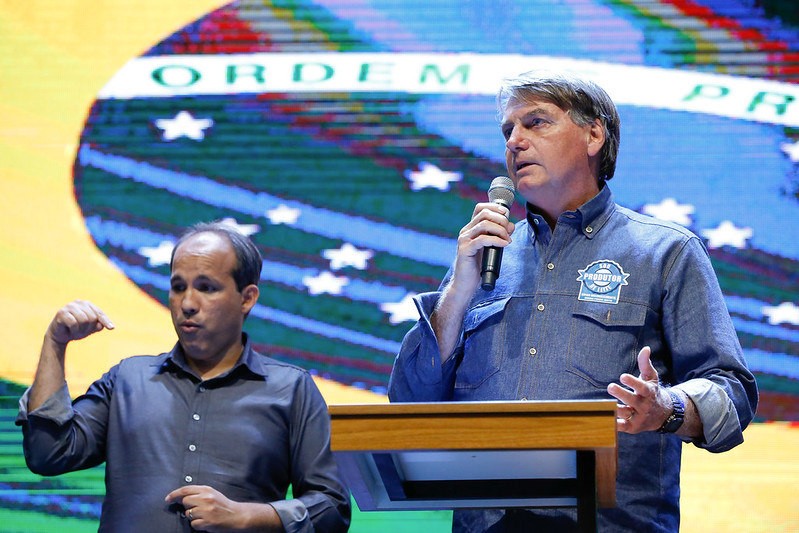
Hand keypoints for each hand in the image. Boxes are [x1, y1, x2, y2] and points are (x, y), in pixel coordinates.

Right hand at [46, 300, 114, 345]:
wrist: (59, 336)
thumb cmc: (76, 330)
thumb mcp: (89, 329)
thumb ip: (97, 326)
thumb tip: (101, 325)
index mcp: (87, 305)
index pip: (99, 313)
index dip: (105, 321)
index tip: (112, 328)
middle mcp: (79, 303)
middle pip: (92, 318)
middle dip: (88, 328)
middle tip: (80, 331)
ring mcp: (70, 306)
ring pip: (84, 320)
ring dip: (80, 330)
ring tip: (75, 331)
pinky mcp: (61, 312)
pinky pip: (74, 323)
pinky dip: (73, 330)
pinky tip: (68, 330)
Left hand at [165, 485, 281, 531]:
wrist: (236, 515)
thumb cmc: (223, 505)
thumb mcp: (212, 494)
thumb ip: (199, 493)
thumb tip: (182, 496)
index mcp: (207, 490)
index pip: (185, 490)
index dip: (174, 494)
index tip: (168, 499)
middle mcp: (206, 498)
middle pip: (185, 501)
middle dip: (188, 506)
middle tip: (197, 509)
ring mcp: (206, 510)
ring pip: (188, 514)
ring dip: (193, 516)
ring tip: (203, 516)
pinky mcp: (207, 522)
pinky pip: (193, 524)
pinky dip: (197, 524)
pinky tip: (206, 522)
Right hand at [452, 202, 514, 290]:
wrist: (466, 283)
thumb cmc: (478, 266)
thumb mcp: (492, 247)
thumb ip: (500, 235)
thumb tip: (511, 225)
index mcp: (471, 228)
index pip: (480, 208)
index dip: (494, 207)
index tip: (506, 213)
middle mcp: (465, 231)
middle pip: (484, 214)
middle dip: (500, 219)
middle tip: (509, 230)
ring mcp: (464, 240)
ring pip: (484, 225)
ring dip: (500, 230)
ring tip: (507, 239)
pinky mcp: (465, 250)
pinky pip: (482, 239)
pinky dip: (496, 240)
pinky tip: (504, 244)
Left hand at [607, 346, 671, 432]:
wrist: (663, 415)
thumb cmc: (652, 392)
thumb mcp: (651, 378)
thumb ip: (645, 364)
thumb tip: (646, 348)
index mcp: (648, 392)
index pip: (641, 387)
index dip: (633, 382)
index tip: (623, 376)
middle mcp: (644, 405)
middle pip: (632, 400)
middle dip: (621, 394)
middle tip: (610, 386)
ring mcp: (639, 417)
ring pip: (625, 413)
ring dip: (615, 409)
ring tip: (605, 404)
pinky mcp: (632, 427)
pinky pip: (622, 426)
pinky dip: (614, 424)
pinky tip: (604, 418)